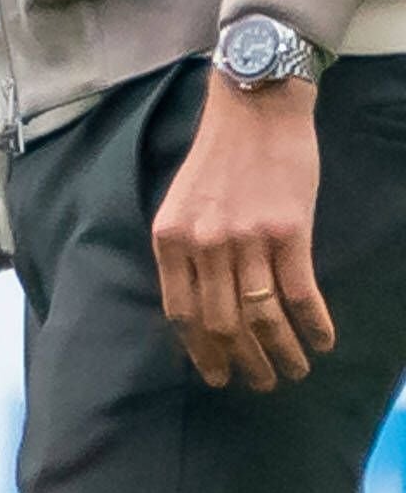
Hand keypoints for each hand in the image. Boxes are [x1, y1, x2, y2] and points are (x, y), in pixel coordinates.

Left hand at [153, 76, 334, 389]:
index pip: (181, 313)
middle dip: (243, 363)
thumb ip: (185, 252)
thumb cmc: (219, 159)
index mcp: (170, 238)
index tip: (216, 375)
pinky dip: (314, 326)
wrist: (254, 110)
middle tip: (260, 383)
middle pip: (222, 323)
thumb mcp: (181, 204)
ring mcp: (246, 239)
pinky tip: (322, 341)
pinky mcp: (289, 232)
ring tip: (293, 372)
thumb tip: (197, 309)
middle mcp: (203, 243)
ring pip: (262, 317)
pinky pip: (301, 295)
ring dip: (281, 354)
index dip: (200, 351)